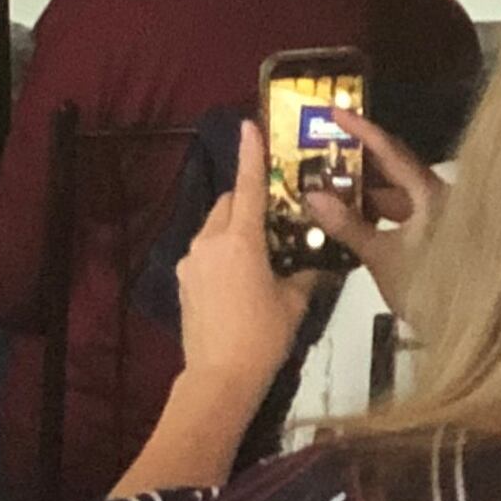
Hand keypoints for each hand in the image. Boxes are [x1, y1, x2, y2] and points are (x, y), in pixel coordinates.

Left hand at [175, 121, 326, 398]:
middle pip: (227, 205)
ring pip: (214, 228)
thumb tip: (318, 262)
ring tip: (264, 250)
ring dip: (235, 228)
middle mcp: (208, 242)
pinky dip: (224, 250)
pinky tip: (244, 275)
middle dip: (248, 202)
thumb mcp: (295, 303)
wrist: (219, 375)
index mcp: (238, 242)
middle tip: (277, 213)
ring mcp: (190, 260)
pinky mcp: (183, 277)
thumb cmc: (263, 337)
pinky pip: (206, 251)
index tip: (248, 126)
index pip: (246, 189)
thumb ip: (305, 274)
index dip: (249, 156)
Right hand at [301, 109, 440, 310]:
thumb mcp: (382, 257)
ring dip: (366, 193)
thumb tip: (311, 195)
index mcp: (432, 195)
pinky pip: (406, 217)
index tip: (334, 109)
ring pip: (401, 197)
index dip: (361, 129)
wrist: (482, 331)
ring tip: (328, 187)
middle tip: (320, 153)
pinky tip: (353, 219)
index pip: (392, 152)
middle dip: (357, 164)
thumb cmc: (433, 288)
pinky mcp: (443, 242)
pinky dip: (380, 215)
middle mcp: (442, 201)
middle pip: (396, 172)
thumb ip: (348, 225)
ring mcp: (445, 222)